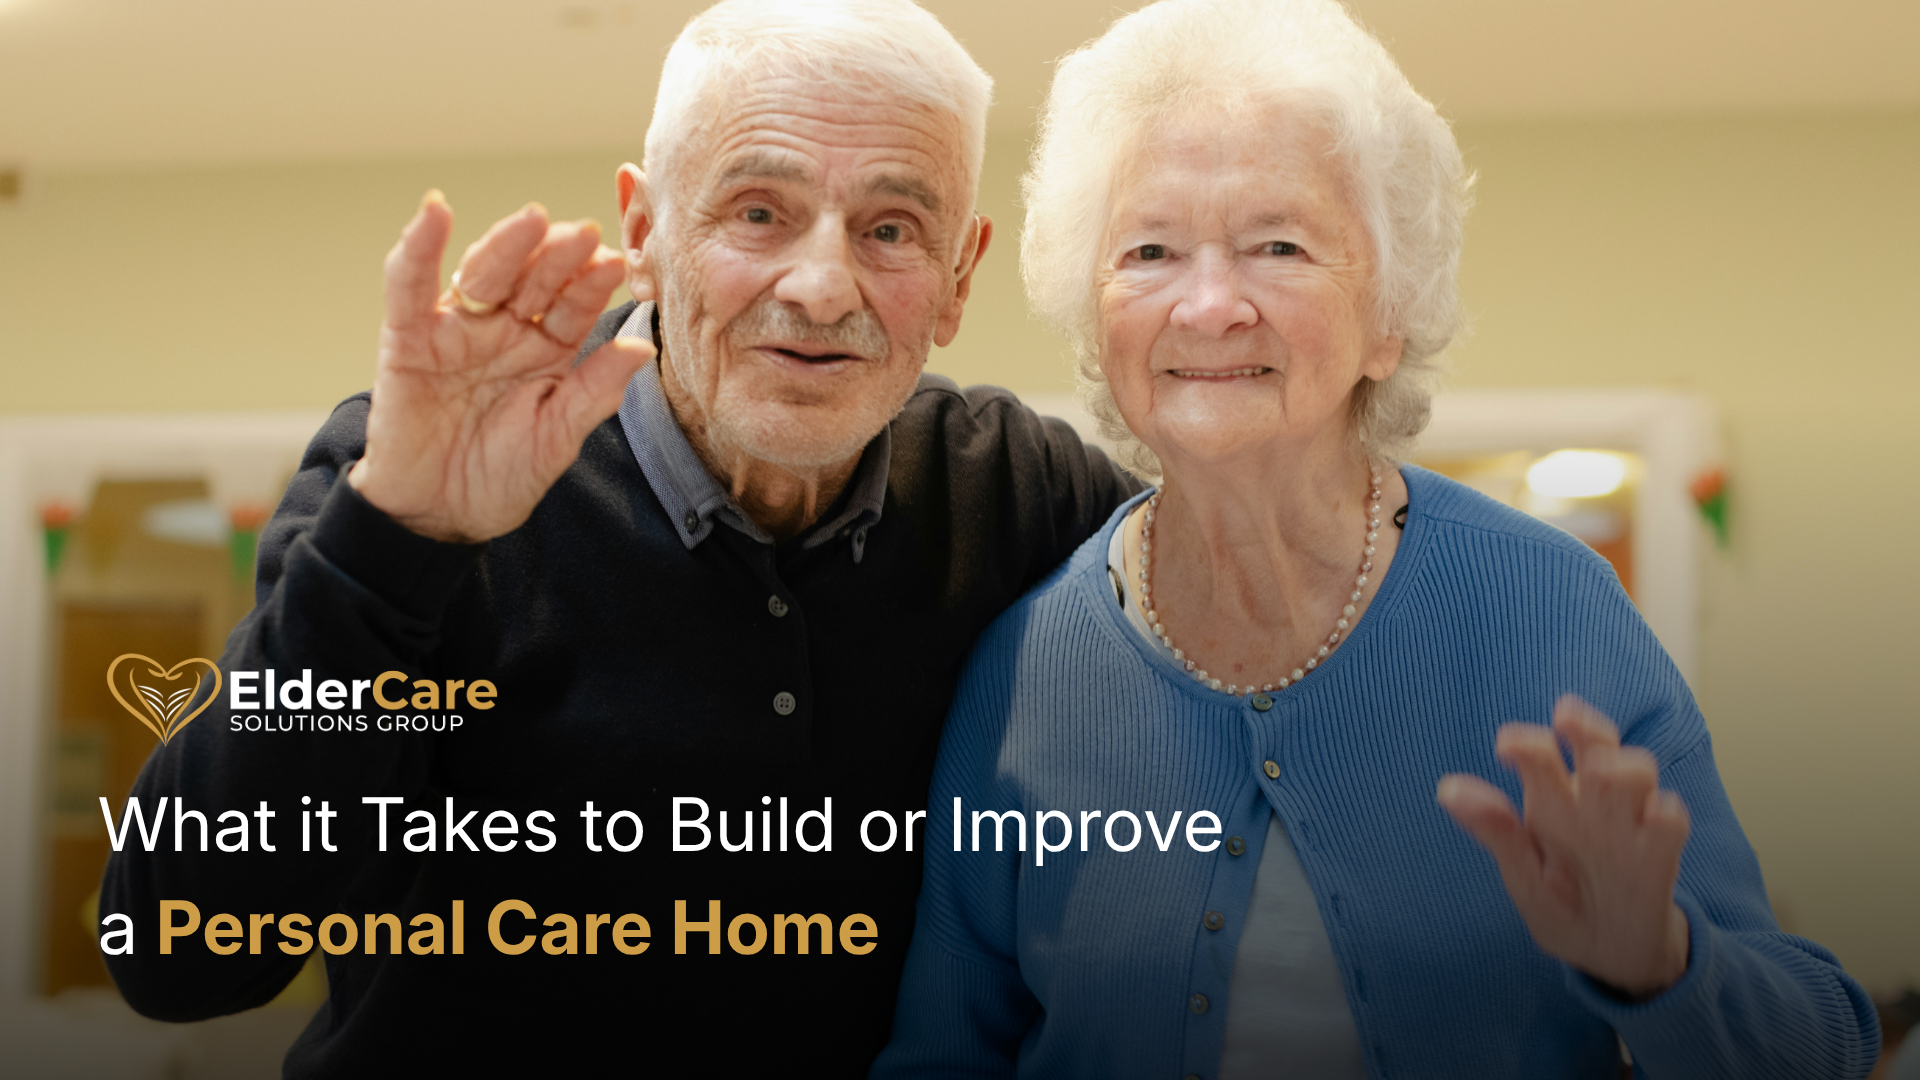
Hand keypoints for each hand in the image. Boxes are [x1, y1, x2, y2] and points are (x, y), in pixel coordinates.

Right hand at [347, 192, 652, 541]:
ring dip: (507, 245)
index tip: (619, 263)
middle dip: (558, 256)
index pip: (573, 306)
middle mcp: (506, 330)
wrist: (439, 515)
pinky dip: (418, 248)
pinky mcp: (408, 338)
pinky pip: (410, 286)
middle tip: (585, 233)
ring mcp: (458, 329)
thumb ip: (594, 391)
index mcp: (548, 349)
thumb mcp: (557, 437)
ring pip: (483, 274)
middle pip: (533, 280)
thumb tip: (643, 348)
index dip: (592, 285)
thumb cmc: (502, 475)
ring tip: (533, 222)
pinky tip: (434, 212)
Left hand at [1437, 695, 1691, 998]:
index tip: (1506, 745)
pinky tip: (1652, 814)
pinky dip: (1663, 814)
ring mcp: (1629, 825)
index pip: (1543, 754)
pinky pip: (1671, 823)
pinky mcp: (1660, 855)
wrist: (1607, 954)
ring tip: (1600, 772)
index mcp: (1551, 802)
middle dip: (1584, 729)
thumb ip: (1496, 831)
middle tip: (1565, 722)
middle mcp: (1592, 803)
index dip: (1528, 742)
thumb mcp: (1522, 874)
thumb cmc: (1559, 905)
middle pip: (1596, 746)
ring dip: (1621, 766)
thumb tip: (1447, 790)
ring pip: (1637, 771)